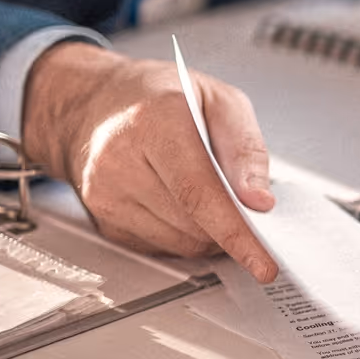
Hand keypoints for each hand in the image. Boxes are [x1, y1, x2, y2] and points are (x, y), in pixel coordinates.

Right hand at [21, 42, 278, 280]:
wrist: (95, 104)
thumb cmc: (160, 97)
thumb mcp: (220, 100)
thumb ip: (246, 149)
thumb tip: (259, 200)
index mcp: (153, 122)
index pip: (199, 193)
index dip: (236, 233)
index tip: (264, 262)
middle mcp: (119, 160)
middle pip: (193, 224)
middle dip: (230, 227)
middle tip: (245, 207)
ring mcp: (106, 195)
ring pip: (180, 244)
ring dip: (208, 233)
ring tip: (207, 195)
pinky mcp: (103, 221)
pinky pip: (161, 248)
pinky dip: (183, 235)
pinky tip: (179, 203)